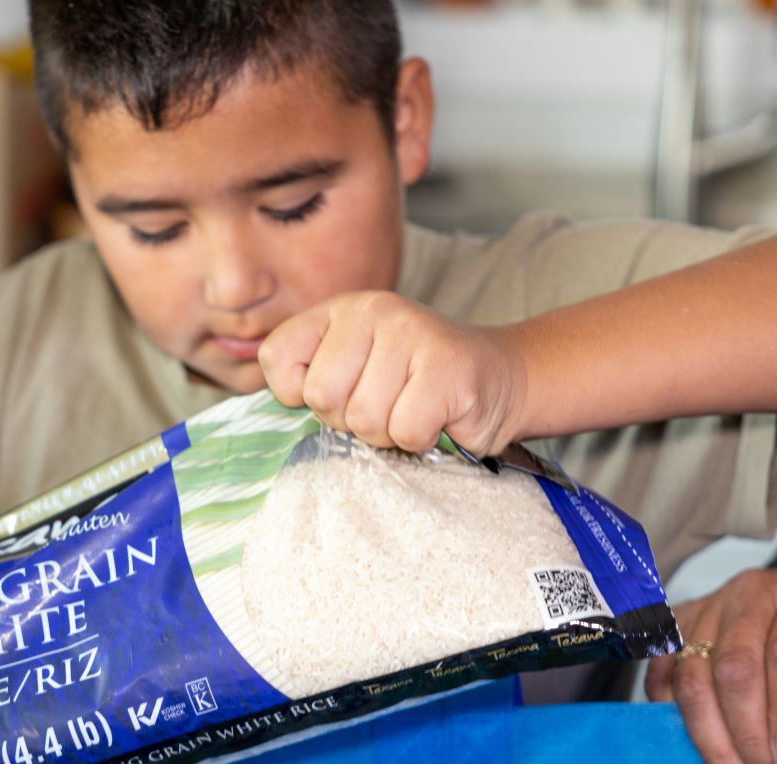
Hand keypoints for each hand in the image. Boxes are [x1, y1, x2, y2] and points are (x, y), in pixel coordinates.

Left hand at [257, 291, 527, 453]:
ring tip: (414, 409)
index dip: (299, 394)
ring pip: (365, 420)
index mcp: (340, 310)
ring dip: (390, 433)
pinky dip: (421, 439)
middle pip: (321, 397)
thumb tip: (275, 402)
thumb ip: (309, 379)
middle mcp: (372, 310)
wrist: (501, 380)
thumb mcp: (353, 372)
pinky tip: (439, 417)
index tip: (341, 390)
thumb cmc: (416, 386)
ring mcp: (412, 333)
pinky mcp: (448, 366)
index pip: (276, 359)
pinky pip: (405, 431)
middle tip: (387, 404)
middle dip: (351, 419)